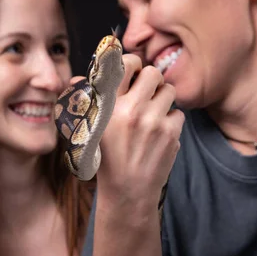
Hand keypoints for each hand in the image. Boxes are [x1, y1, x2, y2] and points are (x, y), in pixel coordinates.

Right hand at [96, 54, 184, 215]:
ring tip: (152, 113)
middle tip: (145, 92)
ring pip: (169, 90)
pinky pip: (178, 113)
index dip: (132, 63)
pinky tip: (158, 133)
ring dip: (162, 98)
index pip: (125, 63)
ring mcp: (154, 122)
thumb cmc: (105, 159)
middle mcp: (132, 110)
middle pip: (153, 72)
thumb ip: (84, 101)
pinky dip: (170, 120)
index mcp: (108, 106)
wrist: (128, 192)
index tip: (131, 72)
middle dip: (150, 80)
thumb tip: (78, 79)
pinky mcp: (172, 134)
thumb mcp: (88, 130)